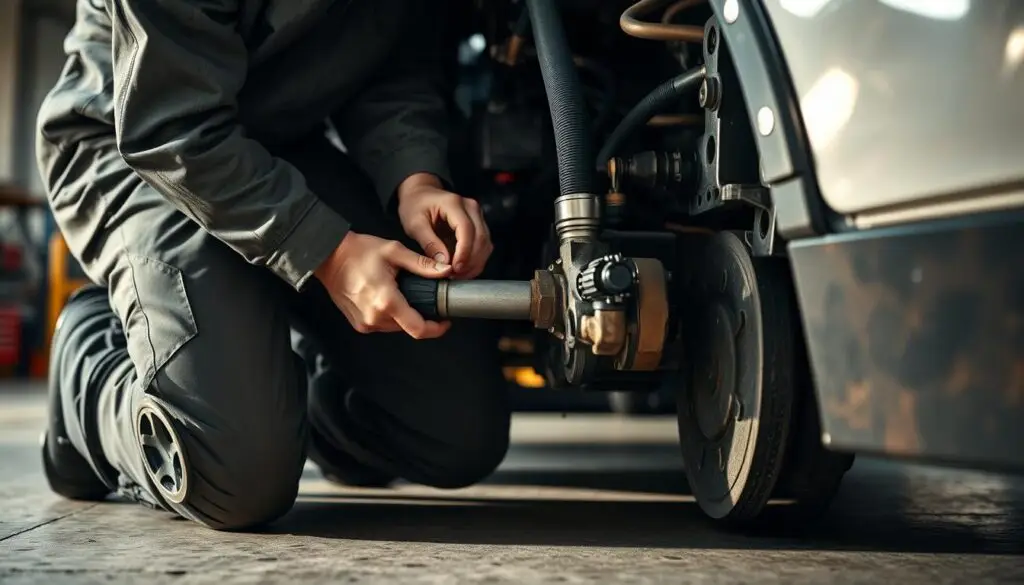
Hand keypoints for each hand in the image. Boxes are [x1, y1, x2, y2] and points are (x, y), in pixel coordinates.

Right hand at [315, 231, 451, 338]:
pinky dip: (390, 314)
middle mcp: (375, 317)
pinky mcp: (359, 324)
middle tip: (423, 297)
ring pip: (396, 327)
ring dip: (404, 314)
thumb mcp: (394, 251)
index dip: (436, 329)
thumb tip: (445, 270)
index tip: (445, 321)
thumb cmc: (358, 252)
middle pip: (409, 326)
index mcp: (386, 301)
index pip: (418, 328)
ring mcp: (365, 323)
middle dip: (420, 315)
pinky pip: (382, 324)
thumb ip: (422, 264)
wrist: (328, 257)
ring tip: (401, 293)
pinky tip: (387, 297)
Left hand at [396, 173, 492, 279]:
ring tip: (456, 274)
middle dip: (470, 261)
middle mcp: (471, 207)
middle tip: (454, 275)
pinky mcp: (478, 225)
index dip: (464, 252)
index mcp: (453, 203)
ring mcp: (477, 215)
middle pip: (481, 238)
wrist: (421, 194)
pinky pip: (483, 246)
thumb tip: (443, 262)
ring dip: (474, 263)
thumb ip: (429, 243)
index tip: (455, 268)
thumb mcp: (415, 224)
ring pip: (486, 244)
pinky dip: (475, 260)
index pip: (467, 229)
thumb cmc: (415, 206)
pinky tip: (462, 268)